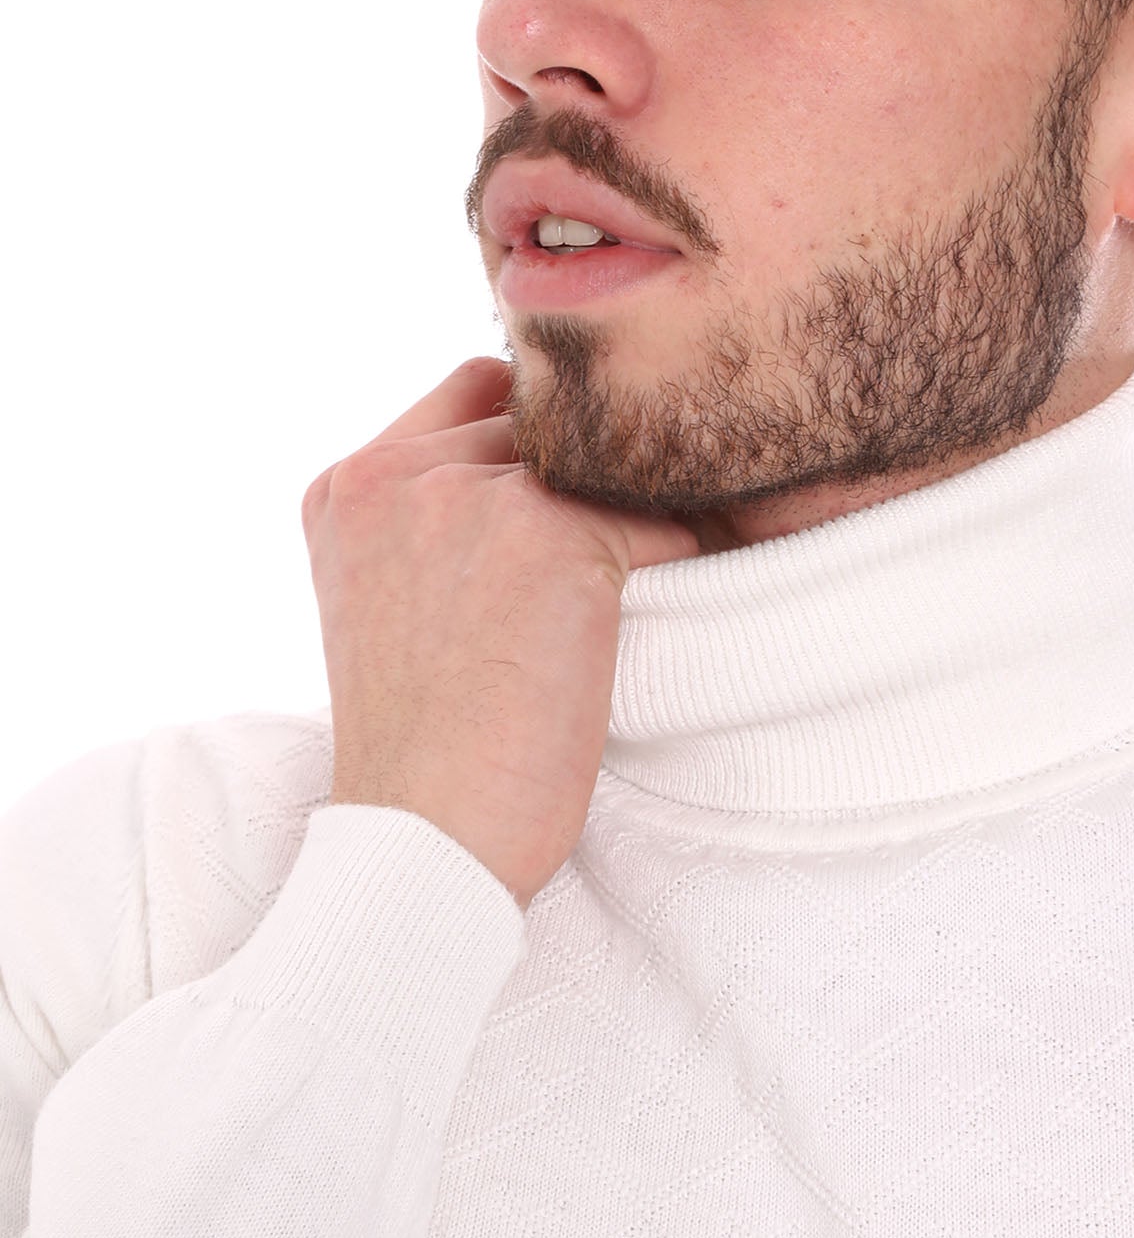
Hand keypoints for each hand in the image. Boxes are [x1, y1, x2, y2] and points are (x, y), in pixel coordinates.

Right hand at [300, 356, 699, 907]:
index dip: (542, 446)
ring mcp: (467, 495)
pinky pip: (661, 516)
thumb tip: (563, 469)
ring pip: (606, 462)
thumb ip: (438, 524)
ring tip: (646, 593)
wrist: (427, 844)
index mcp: (346, 488)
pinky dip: (683, 561)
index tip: (570, 520)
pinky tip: (666, 620)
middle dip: (594, 481)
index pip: (476, 393)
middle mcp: (393, 474)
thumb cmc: (428, 757)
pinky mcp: (548, 532)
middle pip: (546, 419)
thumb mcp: (395, 610)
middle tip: (622, 564)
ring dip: (643, 514)